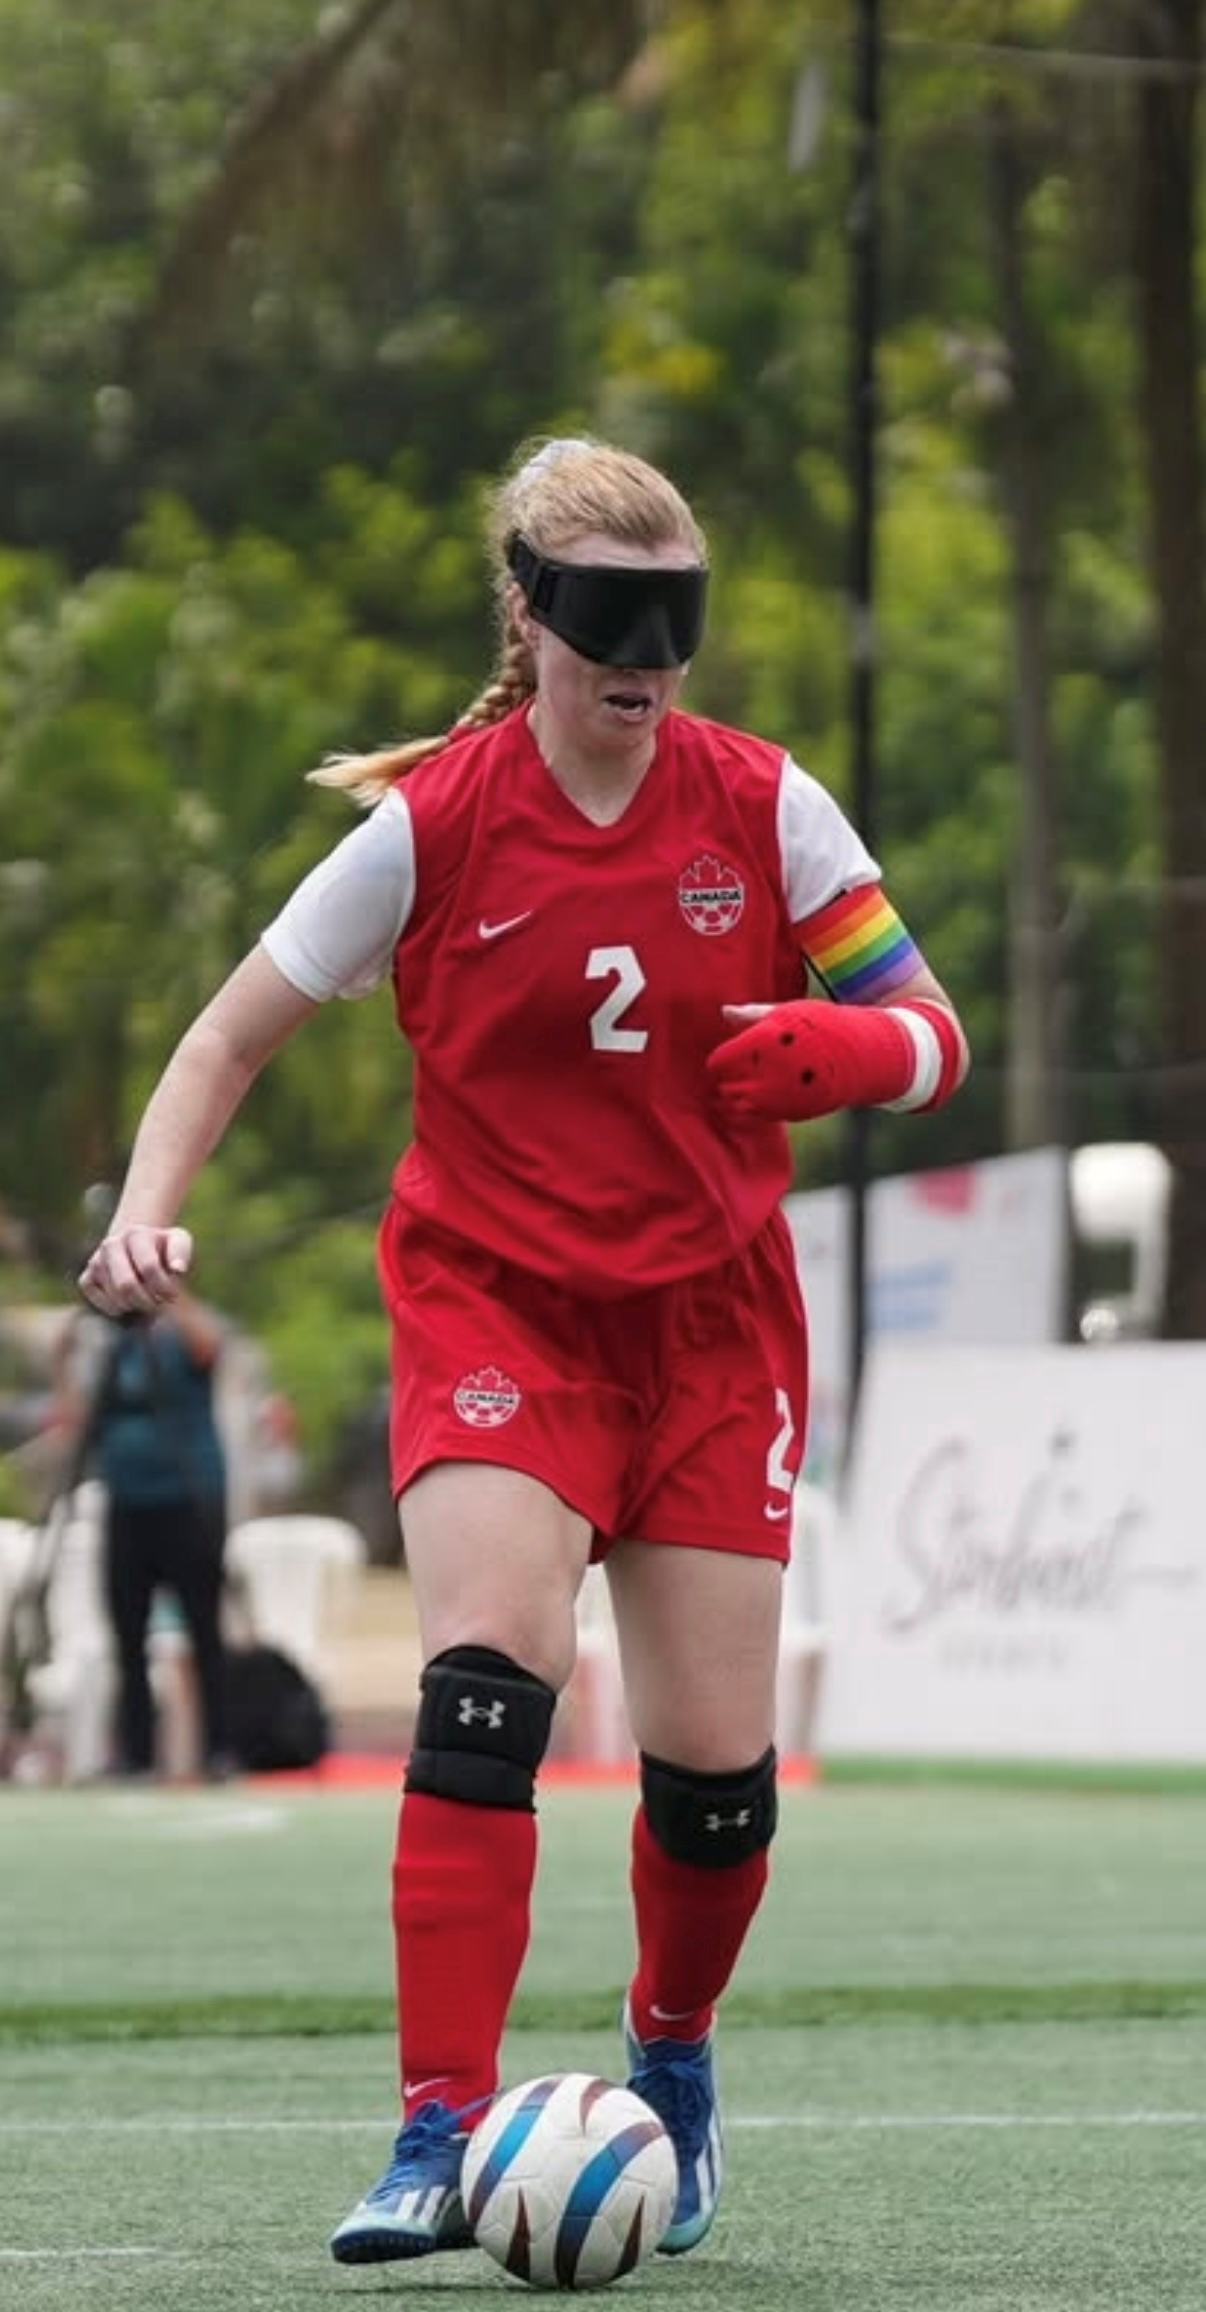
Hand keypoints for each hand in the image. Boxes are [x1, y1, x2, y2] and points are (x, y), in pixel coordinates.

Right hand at [78, 1225, 194, 1316]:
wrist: (136, 1246)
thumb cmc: (162, 1248)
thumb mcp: (178, 1241)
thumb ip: (181, 1251)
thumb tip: (178, 1269)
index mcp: (135, 1234)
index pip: (149, 1268)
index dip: (164, 1287)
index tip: (173, 1294)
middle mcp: (111, 1245)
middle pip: (126, 1286)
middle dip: (148, 1302)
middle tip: (159, 1303)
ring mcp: (95, 1261)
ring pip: (115, 1297)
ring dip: (136, 1306)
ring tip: (147, 1299)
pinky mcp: (86, 1279)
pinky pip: (101, 1303)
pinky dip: (119, 1309)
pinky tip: (129, 1301)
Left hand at [707, 998, 913, 1121]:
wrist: (862, 1055)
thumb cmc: (821, 1027)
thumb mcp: (789, 1013)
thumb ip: (754, 1015)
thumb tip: (723, 1012)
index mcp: (766, 1040)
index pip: (722, 1060)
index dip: (718, 1061)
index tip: (722, 1060)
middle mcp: (771, 1070)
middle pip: (727, 1086)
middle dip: (728, 1079)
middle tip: (736, 1071)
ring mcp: (781, 1095)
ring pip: (740, 1104)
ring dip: (738, 1096)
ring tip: (749, 1085)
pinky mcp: (792, 1112)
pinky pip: (759, 1116)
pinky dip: (754, 1108)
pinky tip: (765, 1095)